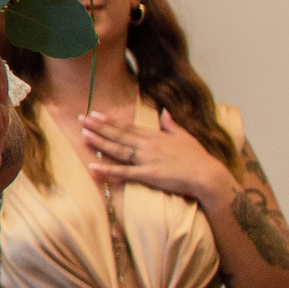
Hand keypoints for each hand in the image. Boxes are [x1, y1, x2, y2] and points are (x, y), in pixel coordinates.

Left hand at [80, 107, 234, 207]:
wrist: (207, 175)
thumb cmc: (198, 157)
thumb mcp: (185, 136)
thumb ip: (171, 125)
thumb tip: (164, 112)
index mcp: (155, 136)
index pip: (128, 126)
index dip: (110, 120)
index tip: (95, 114)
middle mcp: (148, 145)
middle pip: (119, 135)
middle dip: (98, 126)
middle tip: (81, 118)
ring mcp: (147, 160)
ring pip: (118, 150)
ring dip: (99, 142)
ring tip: (83, 135)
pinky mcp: (148, 175)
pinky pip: (124, 172)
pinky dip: (107, 170)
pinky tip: (93, 166)